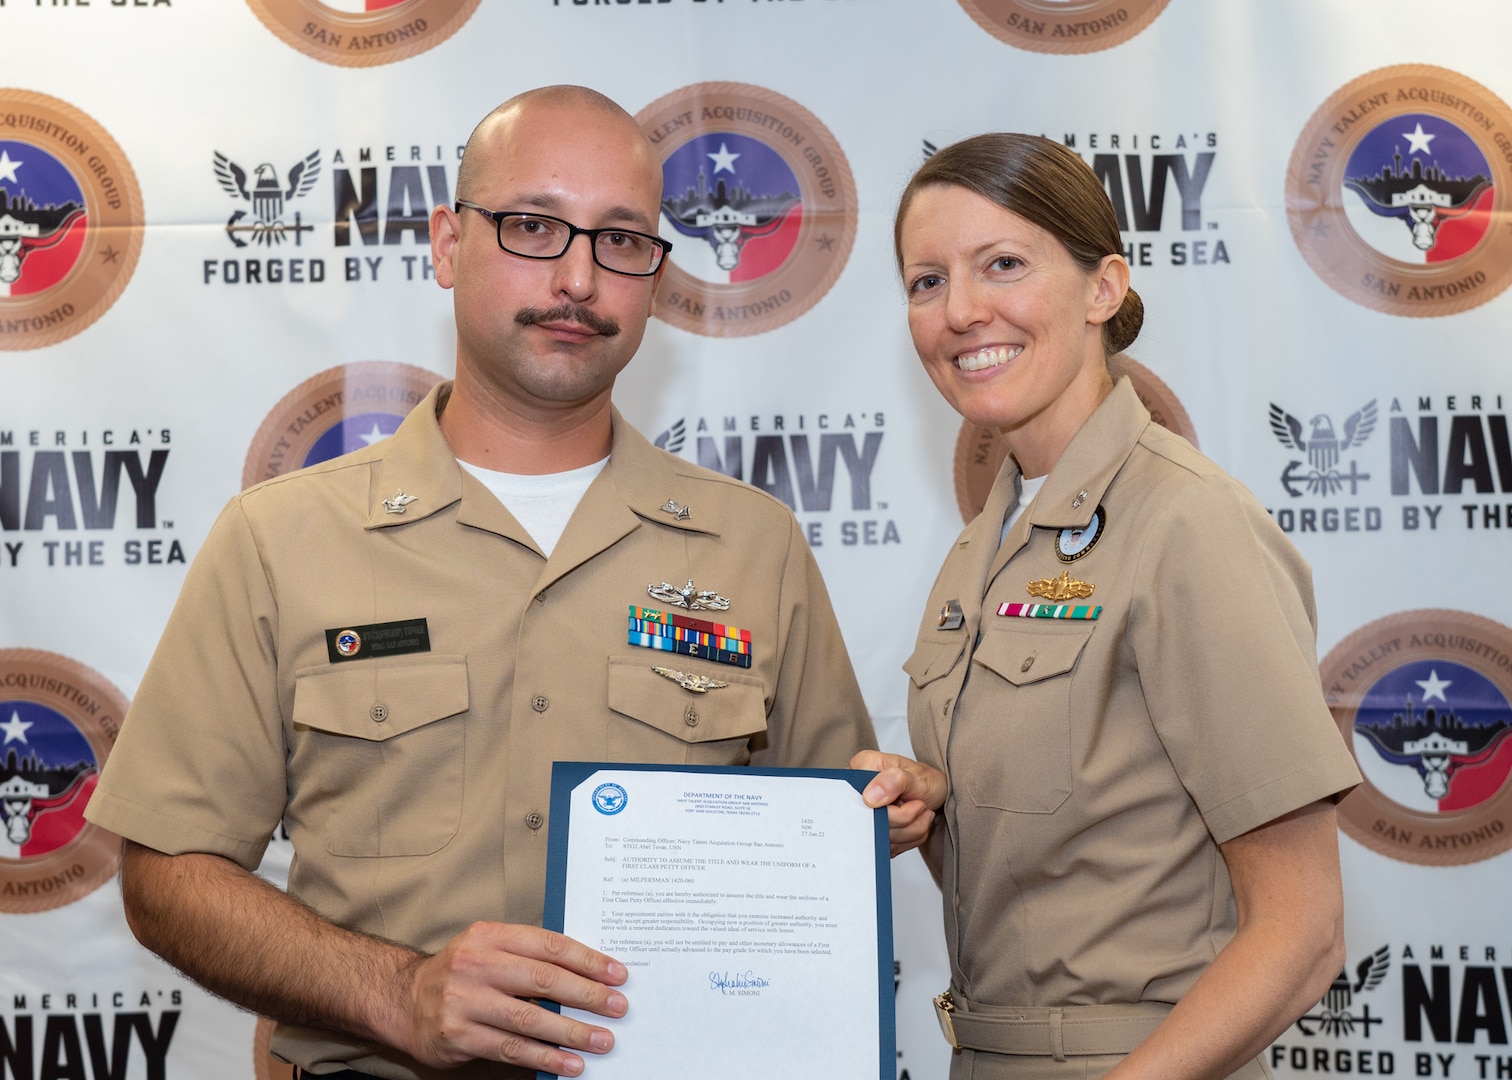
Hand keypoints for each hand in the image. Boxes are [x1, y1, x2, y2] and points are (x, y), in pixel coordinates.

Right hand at [401, 921, 628, 1076]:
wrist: (403, 1000)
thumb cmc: (461, 973)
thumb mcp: (489, 949)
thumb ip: (529, 957)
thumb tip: (588, 975)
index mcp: (490, 936)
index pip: (549, 945)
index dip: (587, 960)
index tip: (617, 974)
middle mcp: (476, 965)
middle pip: (543, 980)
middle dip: (587, 996)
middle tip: (617, 1007)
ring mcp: (465, 1001)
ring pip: (530, 1019)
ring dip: (572, 1032)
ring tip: (602, 1040)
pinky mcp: (459, 1036)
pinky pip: (511, 1049)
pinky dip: (545, 1058)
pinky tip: (571, 1064)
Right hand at [851, 749, 947, 856]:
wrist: (938, 793)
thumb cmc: (926, 780)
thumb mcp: (917, 776)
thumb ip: (894, 781)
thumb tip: (869, 797)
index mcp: (862, 768)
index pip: (858, 798)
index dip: (883, 808)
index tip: (904, 801)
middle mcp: (859, 790)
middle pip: (870, 821)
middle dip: (902, 821)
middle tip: (919, 806)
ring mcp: (865, 813)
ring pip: (881, 837)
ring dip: (909, 831)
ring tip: (921, 813)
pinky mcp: (874, 831)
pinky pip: (887, 847)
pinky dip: (908, 839)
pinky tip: (915, 824)